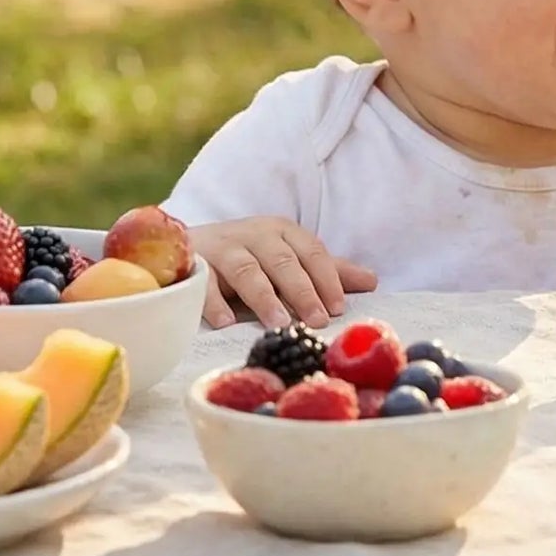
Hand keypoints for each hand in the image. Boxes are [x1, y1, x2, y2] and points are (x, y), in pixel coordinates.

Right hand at [190, 217, 375, 330]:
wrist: (183, 245)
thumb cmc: (248, 256)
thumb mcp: (286, 259)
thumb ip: (326, 271)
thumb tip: (372, 281)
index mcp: (281, 231)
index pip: (311, 252)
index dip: (327, 278)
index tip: (339, 308)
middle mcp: (253, 234)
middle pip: (283, 262)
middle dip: (302, 292)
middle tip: (317, 321)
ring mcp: (222, 247)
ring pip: (246, 270)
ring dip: (264, 298)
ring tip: (279, 324)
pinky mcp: (193, 264)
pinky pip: (204, 283)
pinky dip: (214, 302)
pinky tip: (226, 323)